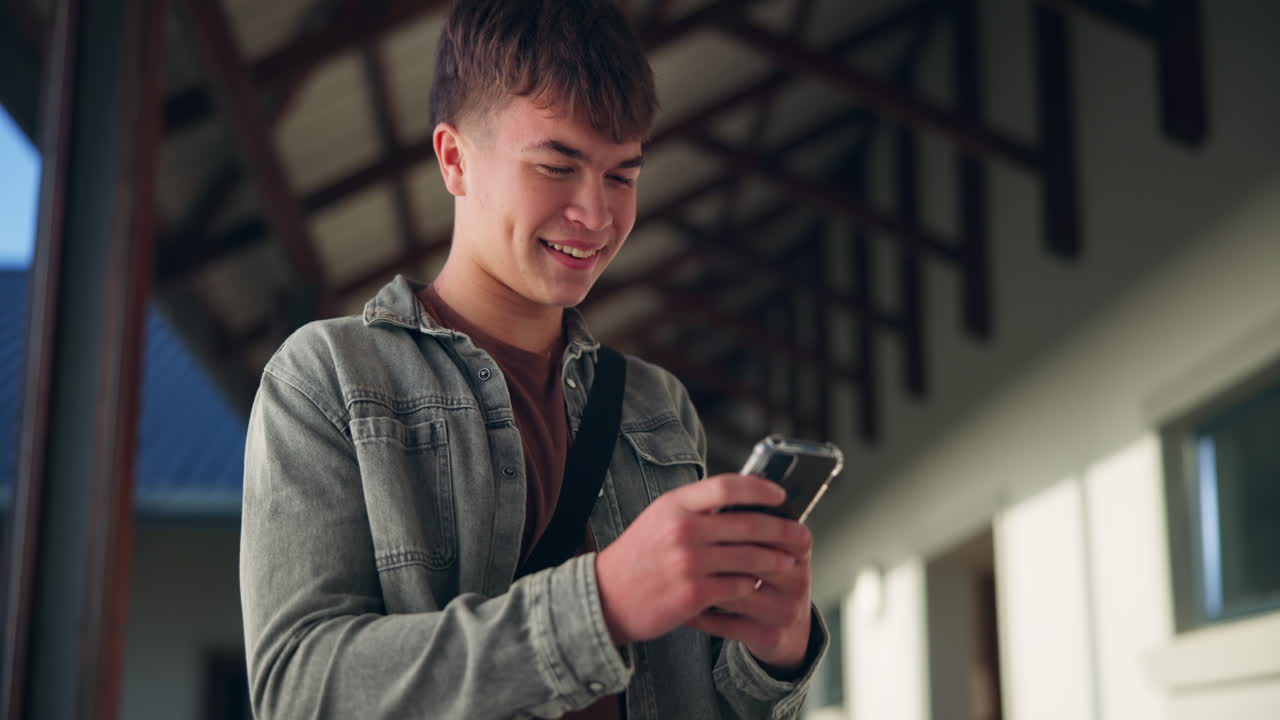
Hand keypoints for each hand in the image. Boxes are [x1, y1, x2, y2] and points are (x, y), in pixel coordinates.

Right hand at [593, 474, 811, 661]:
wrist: (604, 597)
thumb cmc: (638, 557)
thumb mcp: (659, 519)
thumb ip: (696, 509)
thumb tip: (742, 504)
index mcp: (675, 505)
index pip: (727, 486)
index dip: (759, 488)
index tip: (780, 495)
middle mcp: (683, 530)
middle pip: (748, 524)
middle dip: (781, 530)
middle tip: (802, 534)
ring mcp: (689, 562)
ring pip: (749, 558)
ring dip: (775, 561)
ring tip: (788, 563)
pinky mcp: (694, 593)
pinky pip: (738, 586)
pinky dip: (751, 585)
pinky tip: (757, 584)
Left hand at [683, 527, 812, 672]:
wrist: (785, 629)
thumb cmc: (766, 578)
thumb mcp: (768, 548)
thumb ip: (748, 523)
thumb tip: (713, 501)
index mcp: (798, 549)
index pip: (766, 527)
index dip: (734, 523)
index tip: (703, 518)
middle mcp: (797, 579)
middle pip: (751, 557)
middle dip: (714, 552)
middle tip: (681, 544)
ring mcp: (784, 610)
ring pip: (735, 591)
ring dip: (703, 583)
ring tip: (676, 574)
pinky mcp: (768, 635)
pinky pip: (726, 623)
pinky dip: (700, 613)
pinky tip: (683, 606)